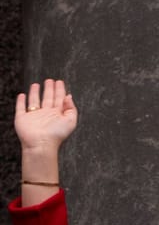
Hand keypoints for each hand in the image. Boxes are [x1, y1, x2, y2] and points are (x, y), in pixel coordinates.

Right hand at [16, 80, 75, 205]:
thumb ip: (71, 109)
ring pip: (35, 101)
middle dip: (49, 89)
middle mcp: (46, 114)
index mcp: (57, 114)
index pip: (59, 99)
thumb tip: (69, 96)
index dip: (60, 90)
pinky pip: (21, 108)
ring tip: (37, 84)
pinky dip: (21, 101)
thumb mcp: (70, 121)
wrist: (41, 144)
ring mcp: (34, 116)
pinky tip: (22, 95)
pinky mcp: (22, 118)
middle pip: (48, 98)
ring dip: (36, 92)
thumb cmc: (56, 135)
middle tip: (50, 80)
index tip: (60, 82)